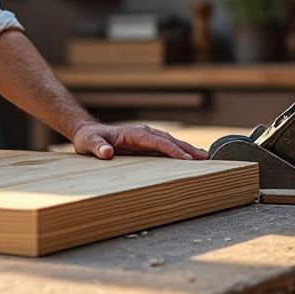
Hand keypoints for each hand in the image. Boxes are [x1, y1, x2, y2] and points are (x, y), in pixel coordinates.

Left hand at [73, 122, 207, 160]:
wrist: (88, 134)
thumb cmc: (88, 139)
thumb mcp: (89, 143)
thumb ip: (98, 147)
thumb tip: (106, 153)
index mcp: (133, 133)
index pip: (156, 141)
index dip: (171, 150)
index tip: (186, 159)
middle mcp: (143, 134)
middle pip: (169, 140)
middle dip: (187, 149)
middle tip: (206, 159)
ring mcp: (146, 139)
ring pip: (171, 143)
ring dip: (187, 150)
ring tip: (205, 158)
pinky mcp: (146, 146)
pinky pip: (166, 148)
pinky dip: (179, 152)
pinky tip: (190, 159)